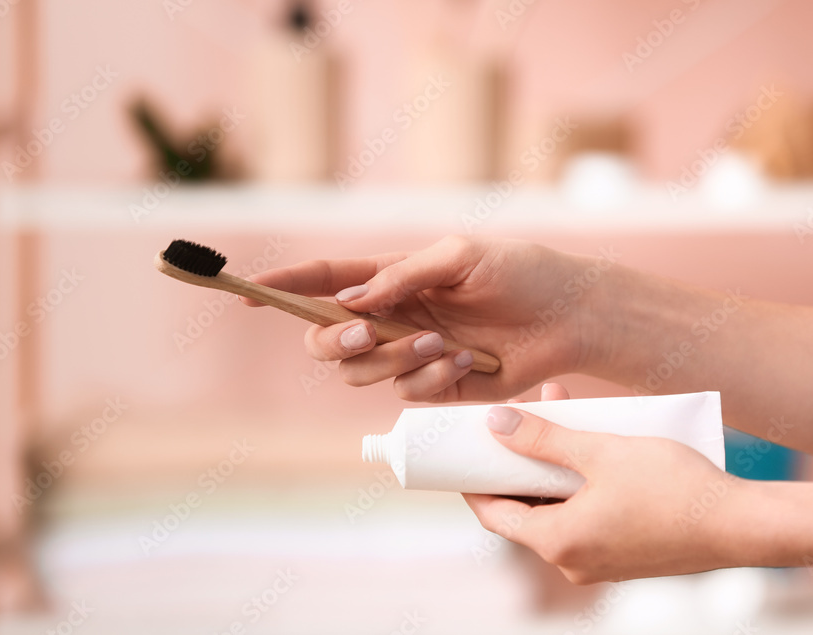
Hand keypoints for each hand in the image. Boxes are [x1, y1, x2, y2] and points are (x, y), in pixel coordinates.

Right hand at [244, 236, 611, 401]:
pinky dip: (431, 378)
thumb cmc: (520, 272)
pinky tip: (467, 362)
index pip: (325, 281)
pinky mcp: (435, 386)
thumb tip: (350, 299)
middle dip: (334, 341)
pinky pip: (406, 393)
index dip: (284, 287)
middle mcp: (392, 317)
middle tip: (366, 333)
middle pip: (326, 339)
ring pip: (362, 373)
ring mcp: (410, 354)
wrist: (568, 316)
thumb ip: (403, 275)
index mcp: (392, 279)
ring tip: (443, 343)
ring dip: (394, 359)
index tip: (245, 292)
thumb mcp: (462, 257)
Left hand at [464, 393, 749, 583]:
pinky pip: (588, 518)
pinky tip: (594, 448)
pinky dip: (580, 486)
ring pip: (560, 511)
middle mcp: (573, 562)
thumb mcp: (601, 453)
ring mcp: (601, 563)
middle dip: (521, 463)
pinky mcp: (627, 555)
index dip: (476, 481)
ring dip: (554, 468)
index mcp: (558, 543)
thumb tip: (495, 423)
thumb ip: (543, 439)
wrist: (743, 526)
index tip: (467, 452)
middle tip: (518, 422)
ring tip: (562, 417)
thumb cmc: (674, 489)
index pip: (494, 515)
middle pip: (527, 511)